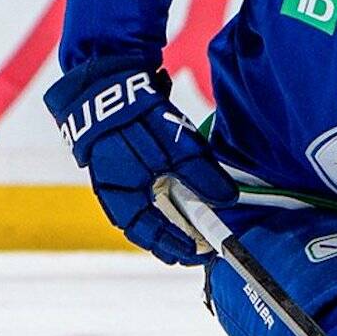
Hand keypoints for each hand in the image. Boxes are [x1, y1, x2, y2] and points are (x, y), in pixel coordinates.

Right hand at [44, 58, 237, 264]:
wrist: (108, 81)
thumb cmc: (138, 116)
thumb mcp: (177, 146)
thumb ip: (202, 175)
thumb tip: (228, 200)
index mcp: (121, 196)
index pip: (148, 235)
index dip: (175, 247)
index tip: (201, 253)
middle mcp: (114, 193)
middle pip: (145, 228)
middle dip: (171, 239)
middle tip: (197, 249)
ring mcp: (115, 178)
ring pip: (143, 212)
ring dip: (167, 221)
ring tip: (190, 229)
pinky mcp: (121, 163)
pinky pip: (141, 193)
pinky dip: (160, 201)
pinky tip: (176, 198)